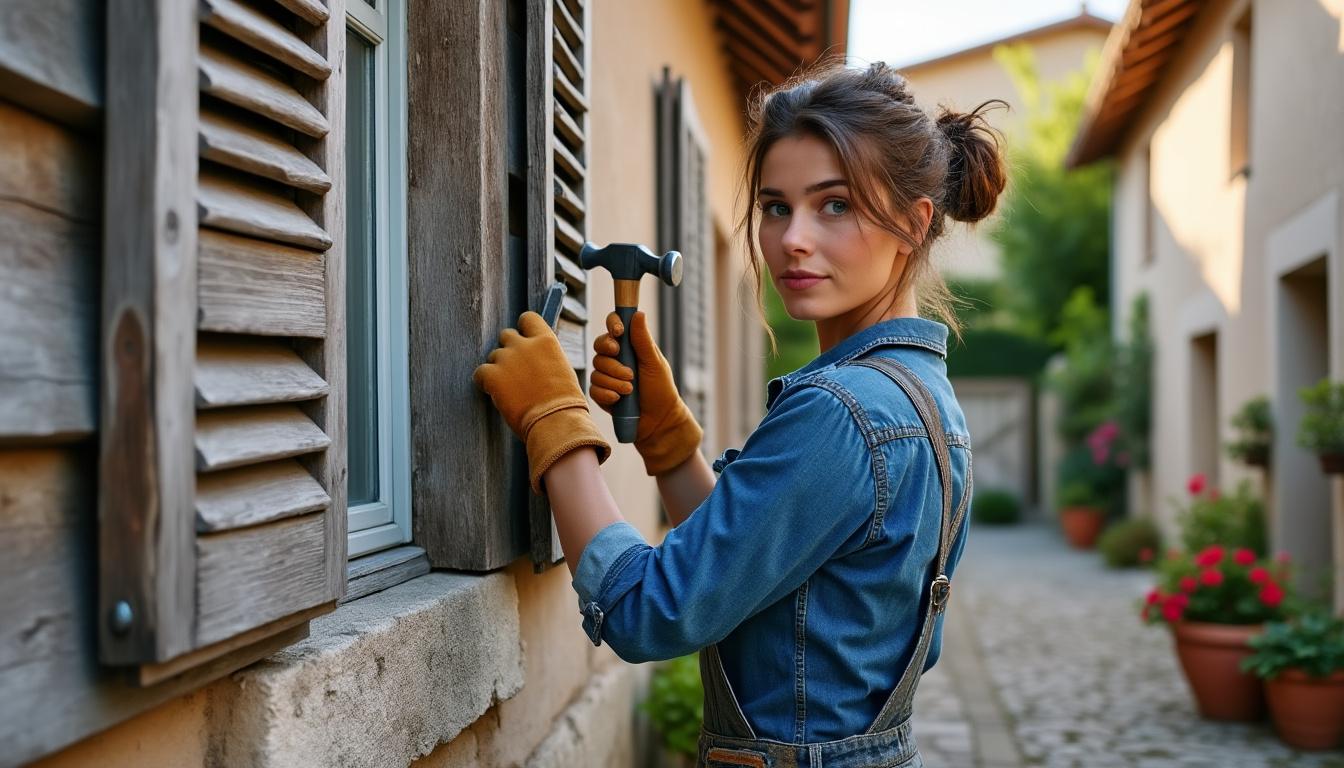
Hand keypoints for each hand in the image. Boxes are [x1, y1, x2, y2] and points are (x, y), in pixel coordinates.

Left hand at [474, 311, 609, 493]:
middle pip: (506, 336)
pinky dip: (484, 382)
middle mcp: (525, 344)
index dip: (523, 330)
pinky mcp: (492, 376)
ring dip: (498, 368)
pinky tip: (494, 393)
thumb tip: (535, 358)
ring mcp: (507, 359)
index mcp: (546, 341)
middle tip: (515, 371)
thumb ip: (546, 357)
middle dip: (509, 350)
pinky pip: (480, 372)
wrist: (556, 422)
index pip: (528, 318)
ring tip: (509, 389)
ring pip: (493, 356)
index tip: (524, 342)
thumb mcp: (562, 370)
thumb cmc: (564, 403)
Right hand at [589, 311, 702, 475]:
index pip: (614, 326)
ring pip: (596, 370)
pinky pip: (594, 388)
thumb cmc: (661, 390)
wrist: (659, 421)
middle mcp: (615, 358)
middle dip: (613, 360)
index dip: (612, 325)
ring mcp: (607, 376)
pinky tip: (619, 399)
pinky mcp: (602, 393)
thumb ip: (643, 340)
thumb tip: (638, 313)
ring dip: (614, 380)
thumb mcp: (654, 363)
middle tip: (629, 371)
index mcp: (630, 346)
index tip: (619, 332)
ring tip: (631, 390)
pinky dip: (607, 393)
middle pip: (599, 347)